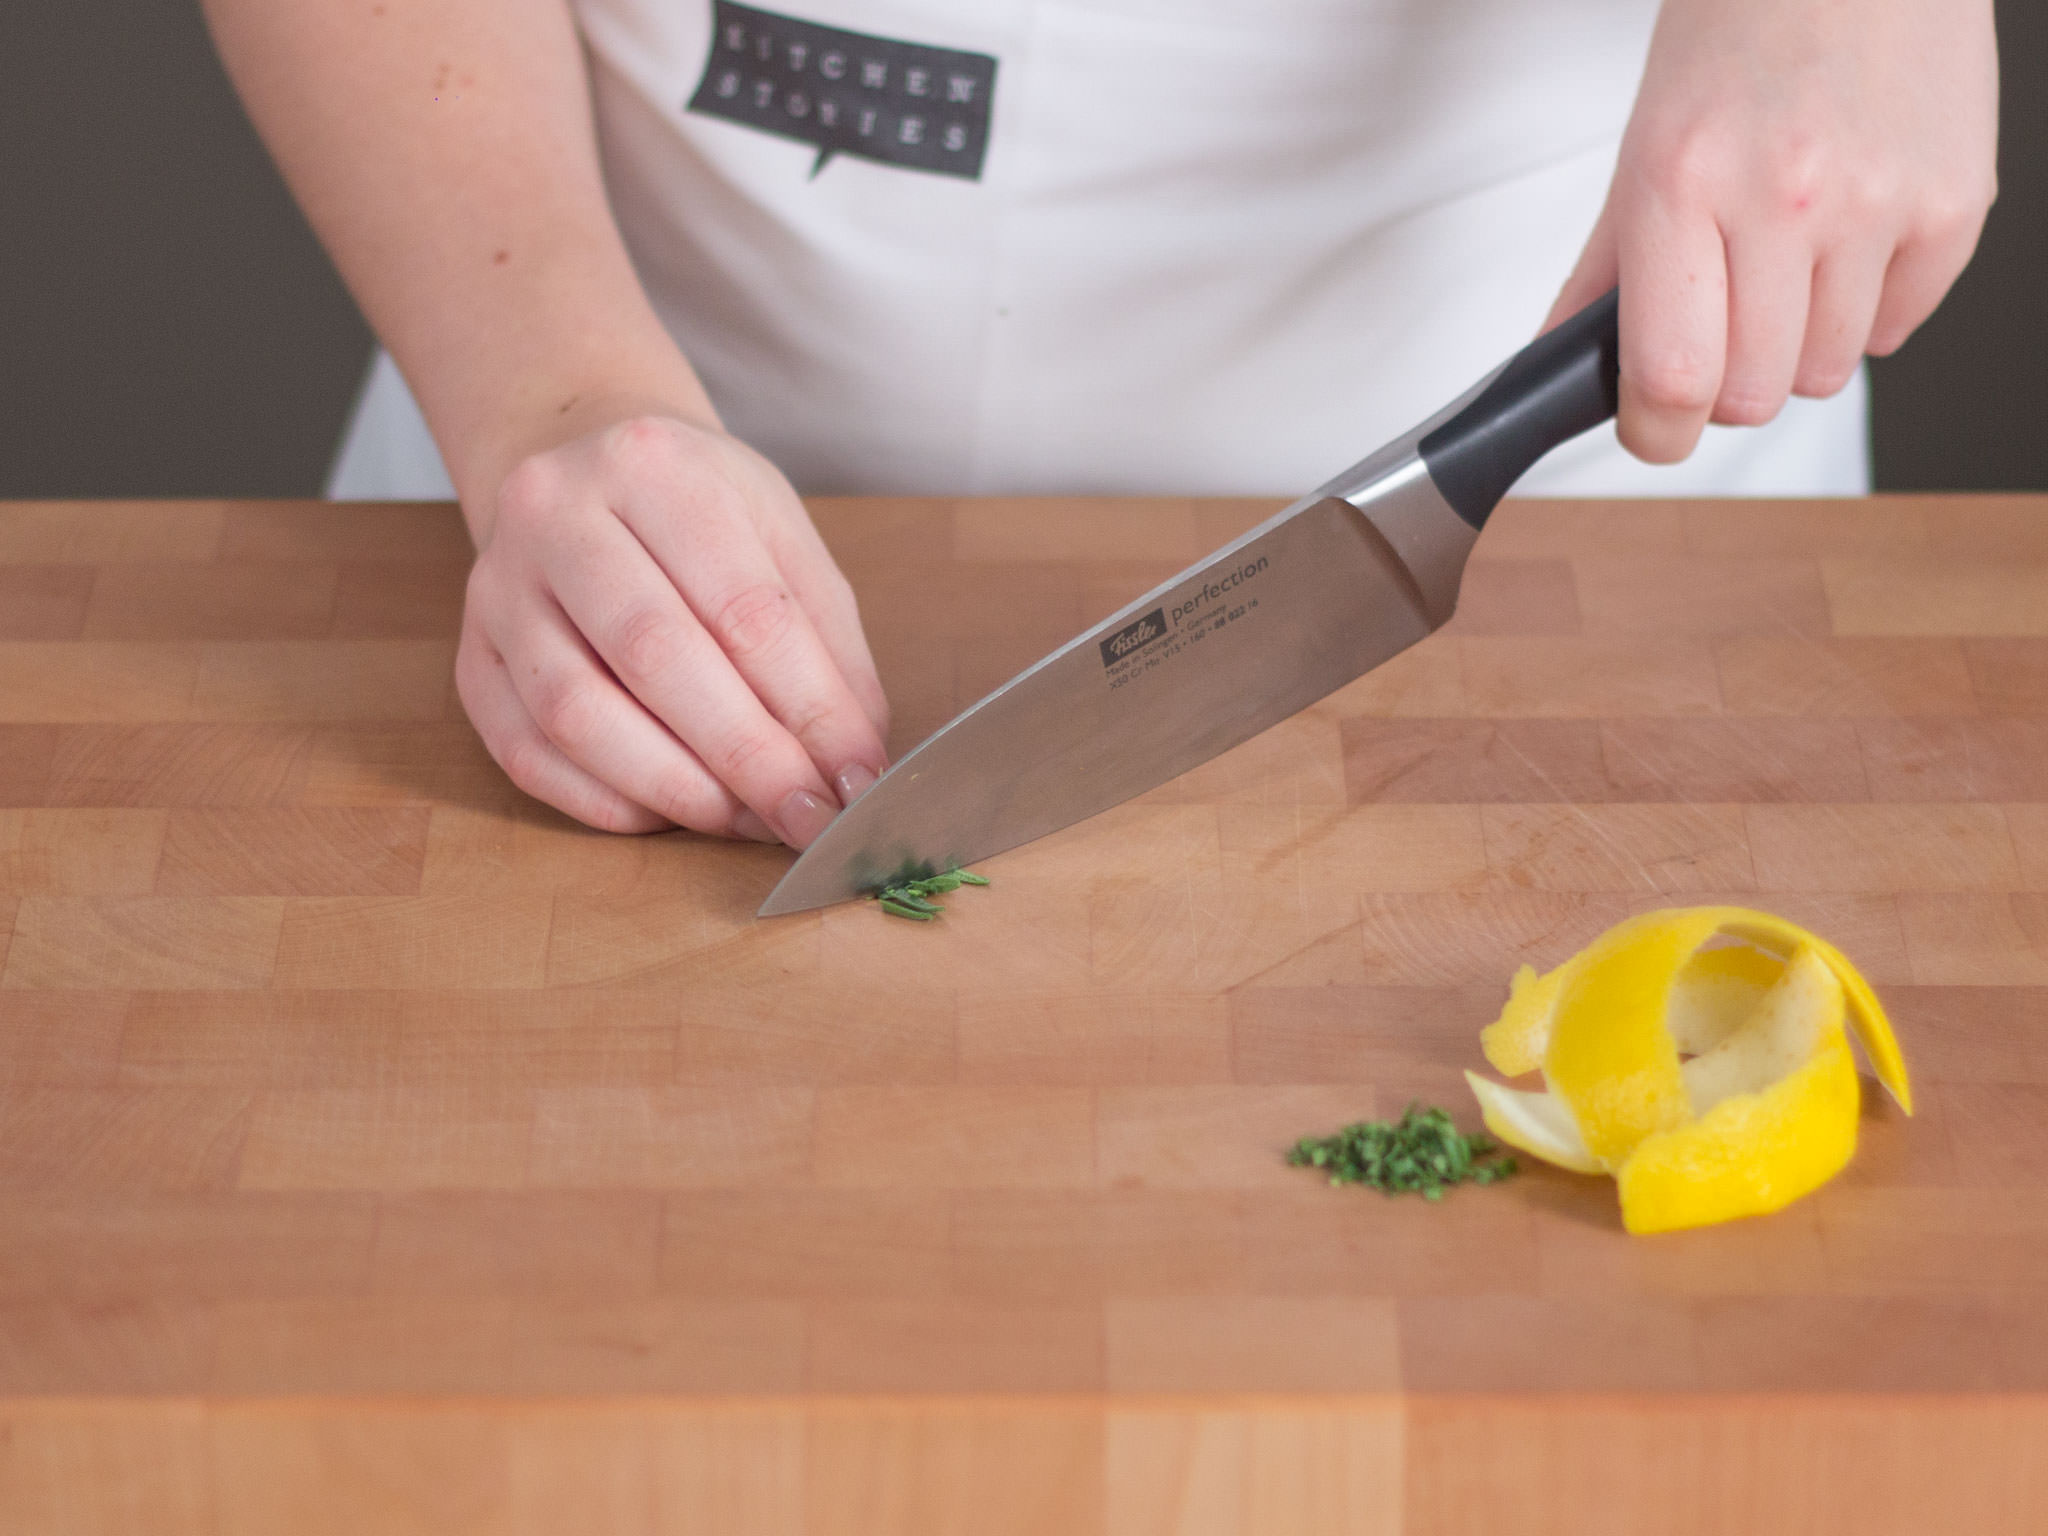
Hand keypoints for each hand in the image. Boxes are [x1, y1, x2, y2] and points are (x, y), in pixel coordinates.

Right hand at [456, 414, 890, 843]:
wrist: (578, 466)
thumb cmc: (695, 511)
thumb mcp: (779, 535)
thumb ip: (825, 643)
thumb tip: (853, 759)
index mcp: (655, 466)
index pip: (744, 607)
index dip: (811, 708)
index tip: (856, 777)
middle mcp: (557, 514)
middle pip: (657, 657)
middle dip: (748, 758)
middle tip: (809, 818)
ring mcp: (498, 588)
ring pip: (577, 714)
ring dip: (676, 789)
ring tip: (747, 822)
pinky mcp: (470, 656)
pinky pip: (527, 752)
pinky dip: (607, 801)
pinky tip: (670, 814)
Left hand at [1547, 0, 1997, 462]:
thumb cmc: (1745, 26)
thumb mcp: (1645, 144)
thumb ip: (1602, 272)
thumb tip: (1558, 366)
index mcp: (1682, 180)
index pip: (1668, 378)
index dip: (1655, 432)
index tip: (1653, 428)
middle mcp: (1785, 196)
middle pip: (1751, 396)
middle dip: (1726, 383)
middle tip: (1720, 323)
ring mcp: (1878, 203)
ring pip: (1822, 375)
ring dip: (1794, 348)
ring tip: (1786, 263)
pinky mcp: (1955, 205)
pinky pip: (1896, 329)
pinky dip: (1865, 309)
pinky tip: (1848, 240)